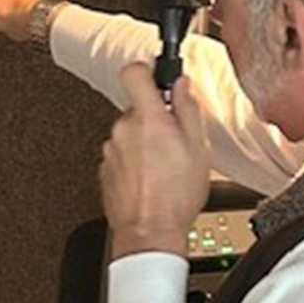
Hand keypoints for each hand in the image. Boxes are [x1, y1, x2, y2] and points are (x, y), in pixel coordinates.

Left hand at [100, 65, 211, 260]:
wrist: (150, 233)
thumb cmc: (174, 197)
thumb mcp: (198, 148)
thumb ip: (188, 109)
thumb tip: (183, 86)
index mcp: (146, 118)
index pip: (134, 72)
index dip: (147, 70)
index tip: (157, 76)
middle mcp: (122, 130)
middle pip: (136, 109)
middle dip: (155, 120)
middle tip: (175, 142)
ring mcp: (111, 151)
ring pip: (130, 135)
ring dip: (145, 144)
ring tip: (165, 168)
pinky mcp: (105, 171)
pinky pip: (122, 156)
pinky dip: (135, 163)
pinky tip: (152, 180)